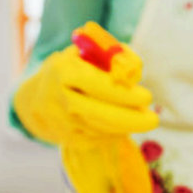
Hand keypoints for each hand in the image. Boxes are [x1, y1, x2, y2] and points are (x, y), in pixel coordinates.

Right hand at [13, 30, 157, 144]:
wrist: (39, 98)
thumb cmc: (74, 69)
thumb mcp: (89, 53)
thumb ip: (115, 55)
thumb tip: (136, 69)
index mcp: (63, 71)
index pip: (96, 84)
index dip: (123, 93)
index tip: (146, 97)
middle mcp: (60, 98)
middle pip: (98, 113)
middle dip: (130, 119)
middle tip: (153, 120)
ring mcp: (63, 122)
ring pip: (101, 129)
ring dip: (126, 126)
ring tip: (144, 120)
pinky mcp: (69, 139)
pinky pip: (99, 139)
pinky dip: (116, 133)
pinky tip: (125, 126)